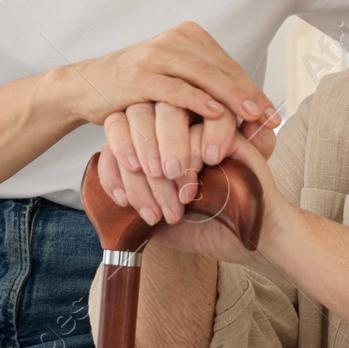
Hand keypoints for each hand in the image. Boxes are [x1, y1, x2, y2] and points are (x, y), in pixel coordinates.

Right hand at [70, 21, 278, 133]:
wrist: (86, 87)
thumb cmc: (137, 88)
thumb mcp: (174, 77)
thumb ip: (205, 82)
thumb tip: (249, 104)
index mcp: (187, 36)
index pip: (228, 64)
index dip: (253, 88)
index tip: (273, 114)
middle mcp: (174, 39)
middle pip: (221, 69)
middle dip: (249, 95)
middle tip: (271, 119)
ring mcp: (155, 56)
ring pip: (203, 76)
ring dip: (231, 97)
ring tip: (252, 117)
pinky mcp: (139, 76)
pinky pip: (176, 88)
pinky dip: (198, 101)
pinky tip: (217, 113)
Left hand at [96, 121, 288, 265]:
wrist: (249, 237)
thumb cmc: (205, 228)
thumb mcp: (158, 224)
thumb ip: (132, 206)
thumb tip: (99, 200)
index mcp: (150, 147)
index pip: (118, 136)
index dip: (114, 167)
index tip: (125, 203)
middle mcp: (170, 130)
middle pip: (137, 115)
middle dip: (141, 157)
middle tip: (155, 194)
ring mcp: (198, 123)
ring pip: (167, 109)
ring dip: (169, 148)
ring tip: (182, 185)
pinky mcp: (229, 125)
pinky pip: (205, 117)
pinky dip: (200, 143)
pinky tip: (207, 166)